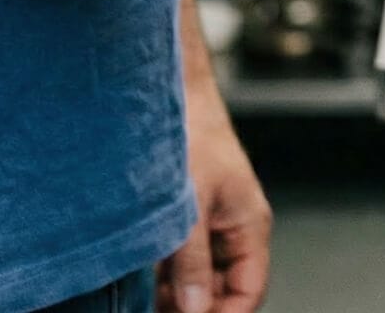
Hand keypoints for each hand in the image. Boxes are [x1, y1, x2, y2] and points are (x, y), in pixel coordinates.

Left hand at [158, 92, 270, 312]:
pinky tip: (135, 281)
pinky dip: (157, 275)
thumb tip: (196, 309)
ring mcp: (206, 225)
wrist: (170, 93)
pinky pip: (174, 260)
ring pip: (194, 277)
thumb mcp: (190, 206)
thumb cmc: (192, 132)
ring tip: (143, 300)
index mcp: (249, 226)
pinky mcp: (182, 219)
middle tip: (156, 312)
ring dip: (171, 293)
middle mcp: (231, 229)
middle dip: (194, 307)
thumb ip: (192, 261)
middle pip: (220, 289)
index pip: (248, 291)